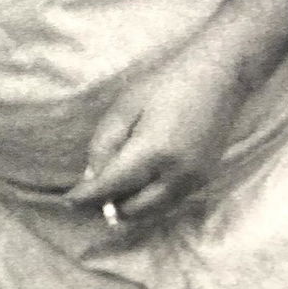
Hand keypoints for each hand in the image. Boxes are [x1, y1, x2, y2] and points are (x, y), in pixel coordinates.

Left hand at [64, 50, 247, 225]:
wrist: (220, 77)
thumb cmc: (166, 84)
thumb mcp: (125, 107)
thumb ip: (104, 144)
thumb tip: (91, 179)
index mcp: (153, 152)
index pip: (111, 188)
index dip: (85, 198)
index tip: (67, 201)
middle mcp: (176, 175)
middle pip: (132, 210)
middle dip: (108, 204)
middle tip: (92, 190)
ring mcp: (194, 180)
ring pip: (151, 212)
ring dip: (129, 206)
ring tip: (114, 187)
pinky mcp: (204, 180)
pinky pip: (169, 203)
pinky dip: (149, 201)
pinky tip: (138, 184)